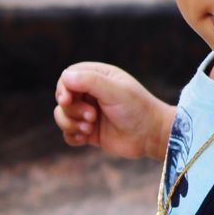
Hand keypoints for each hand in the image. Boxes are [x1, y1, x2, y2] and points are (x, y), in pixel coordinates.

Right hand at [53, 62, 174, 160]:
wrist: (151, 136)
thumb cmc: (137, 109)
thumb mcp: (115, 91)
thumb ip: (91, 81)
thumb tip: (65, 76)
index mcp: (99, 77)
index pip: (68, 77)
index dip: (63, 88)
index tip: (67, 100)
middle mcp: (92, 93)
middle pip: (62, 97)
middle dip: (71, 109)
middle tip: (92, 116)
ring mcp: (89, 113)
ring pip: (62, 115)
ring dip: (71, 124)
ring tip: (90, 129)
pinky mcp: (89, 131)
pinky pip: (68, 133)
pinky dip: (72, 136)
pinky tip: (85, 138)